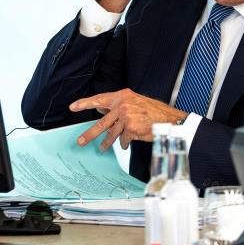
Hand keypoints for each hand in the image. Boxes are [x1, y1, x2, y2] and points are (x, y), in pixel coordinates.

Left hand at [70, 89, 186, 150]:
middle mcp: (123, 105)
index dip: (85, 103)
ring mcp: (127, 117)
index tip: (73, 107)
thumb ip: (119, 106)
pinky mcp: (131, 128)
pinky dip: (124, 143)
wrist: (170, 120)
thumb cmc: (155, 112)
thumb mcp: (136, 102)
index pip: (100, 99)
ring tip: (102, 148)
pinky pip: (123, 139)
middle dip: (90, 134)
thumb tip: (102, 110)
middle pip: (102, 122)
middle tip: (80, 141)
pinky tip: (127, 143)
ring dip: (107, 142)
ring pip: (112, 133)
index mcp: (123, 96)